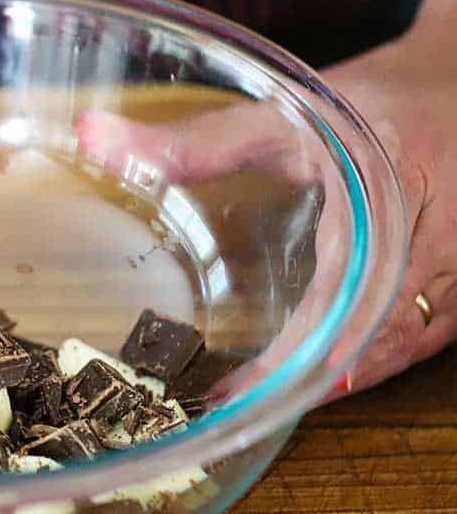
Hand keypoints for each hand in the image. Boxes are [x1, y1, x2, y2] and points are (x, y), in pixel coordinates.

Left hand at [77, 24, 456, 396]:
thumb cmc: (379, 101)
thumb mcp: (289, 116)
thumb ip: (196, 140)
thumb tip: (93, 137)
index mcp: (387, 197)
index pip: (340, 293)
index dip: (293, 351)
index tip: (241, 388)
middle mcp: (425, 246)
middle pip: (367, 341)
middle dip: (301, 384)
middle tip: (236, 412)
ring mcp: (452, 275)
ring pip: (394, 355)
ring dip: (330, 386)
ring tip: (262, 408)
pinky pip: (412, 349)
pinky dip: (362, 371)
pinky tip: (314, 386)